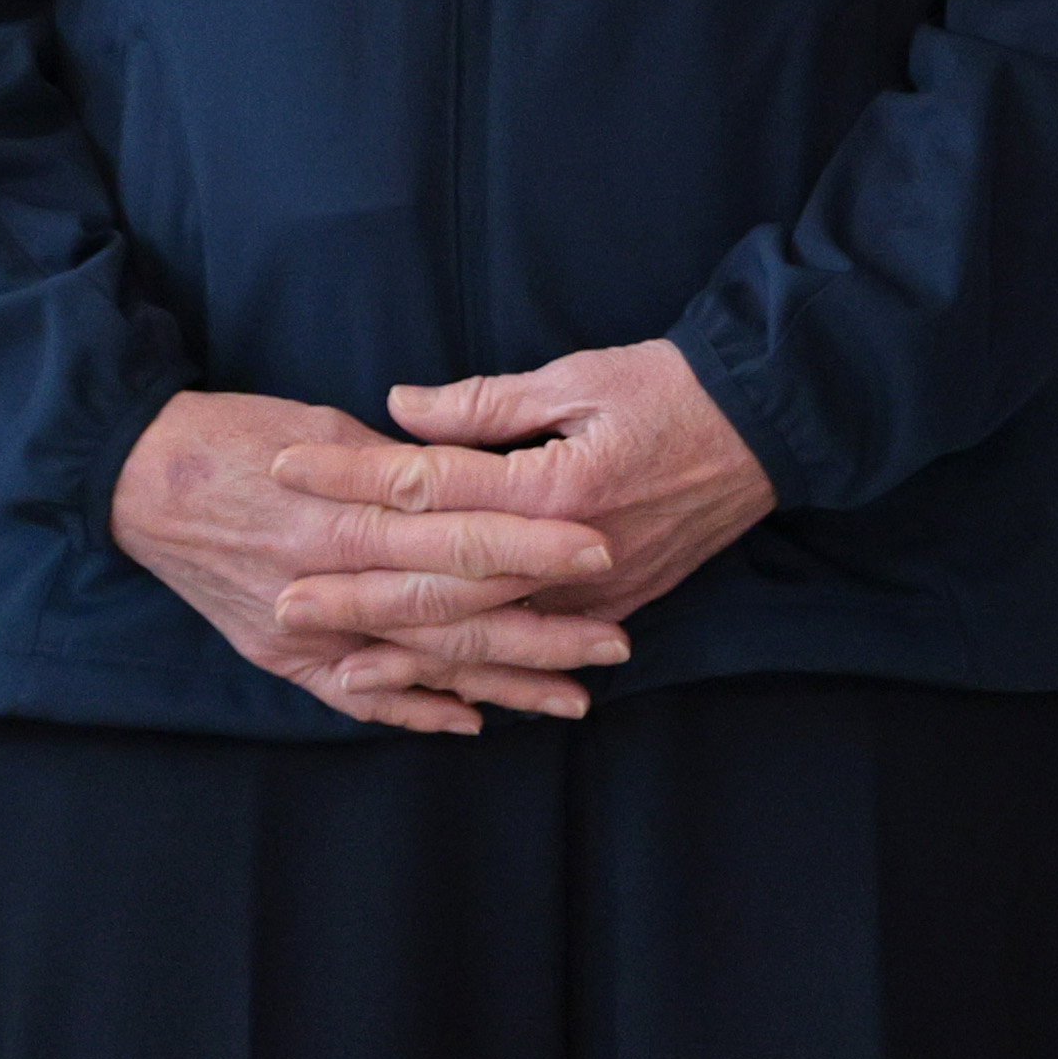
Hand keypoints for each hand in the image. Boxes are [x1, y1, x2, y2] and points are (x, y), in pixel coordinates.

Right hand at [113, 388, 622, 734]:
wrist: (138, 481)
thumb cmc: (239, 434)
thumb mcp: (329, 427)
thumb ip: (405, 466)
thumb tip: (483, 481)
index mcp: (344, 511)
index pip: (458, 535)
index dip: (532, 546)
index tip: (600, 550)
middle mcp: (326, 579)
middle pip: (452, 611)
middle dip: (540, 631)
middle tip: (618, 642)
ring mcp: (300, 628)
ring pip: (419, 664)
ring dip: (499, 683)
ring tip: (573, 698)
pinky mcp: (279, 658)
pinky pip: (357, 696)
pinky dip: (416, 710)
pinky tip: (472, 721)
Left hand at [274, 339, 777, 630]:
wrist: (775, 424)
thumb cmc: (676, 386)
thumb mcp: (579, 376)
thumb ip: (484, 404)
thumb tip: (399, 410)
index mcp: (553, 485)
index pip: (427, 482)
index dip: (350, 473)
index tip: (284, 467)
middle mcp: (569, 551)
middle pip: (441, 581)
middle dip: (356, 591)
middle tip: (282, 600)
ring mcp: (597, 590)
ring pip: (485, 633)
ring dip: (408, 650)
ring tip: (338, 661)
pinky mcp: (620, 605)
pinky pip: (539, 650)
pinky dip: (484, 671)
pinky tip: (438, 682)